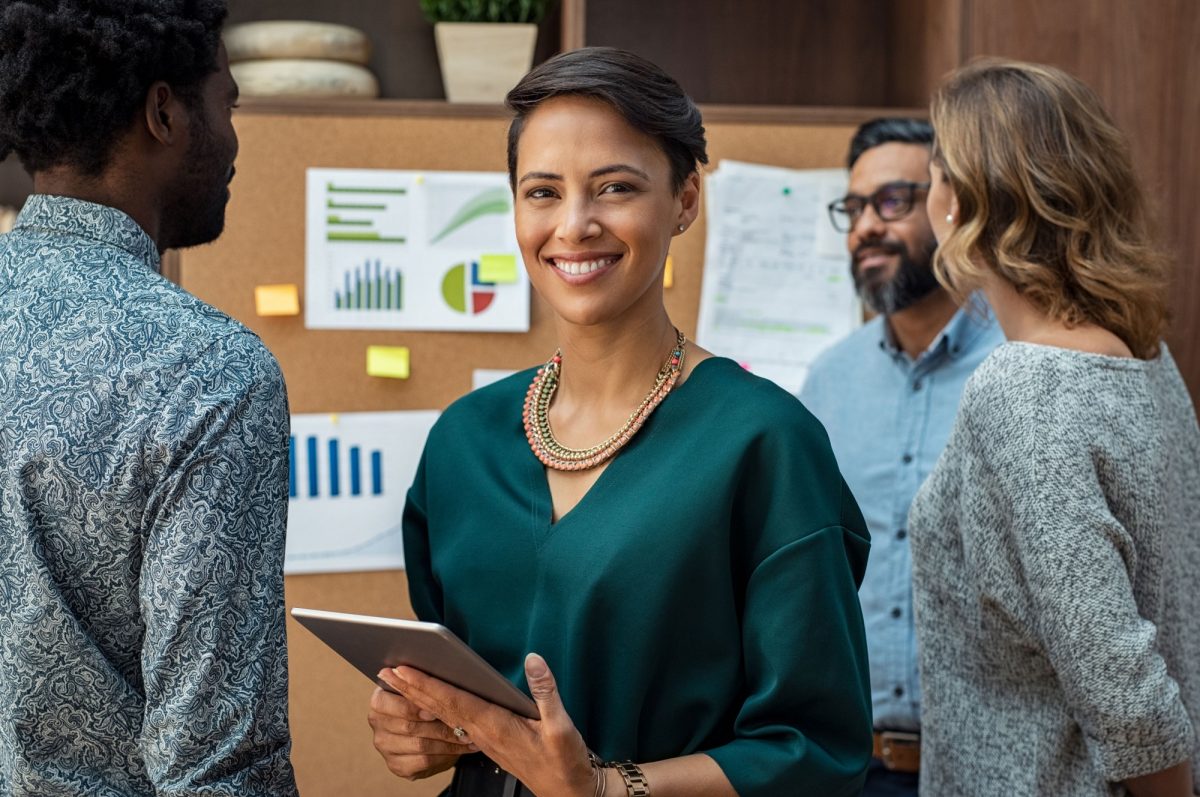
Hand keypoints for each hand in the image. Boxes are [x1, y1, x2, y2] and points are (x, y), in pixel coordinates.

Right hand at [367, 679, 476, 779]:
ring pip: (420, 745)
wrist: (428, 731)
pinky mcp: (397, 766)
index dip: (411, 708)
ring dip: (447, 741)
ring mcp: (385, 747)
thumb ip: (421, 684)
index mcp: (379, 701)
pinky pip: (424, 761)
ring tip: (467, 736)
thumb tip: (430, 677)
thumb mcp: (422, 690)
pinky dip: (445, 756)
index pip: (387, 704)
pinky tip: (460, 749)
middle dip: (439, 726)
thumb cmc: (426, 703)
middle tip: (462, 724)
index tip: (433, 710)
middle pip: (409, 726)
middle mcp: (377, 725)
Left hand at [379, 653, 596, 796]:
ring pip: (442, 714)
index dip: (427, 685)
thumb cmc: (562, 761)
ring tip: (396, 682)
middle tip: (385, 671)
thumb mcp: (561, 725)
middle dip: (411, 689)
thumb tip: (533, 659)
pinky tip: (425, 701)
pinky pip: (452, 722)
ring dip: (417, 698)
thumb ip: (545, 691)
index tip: (404, 670)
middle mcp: (482, 733)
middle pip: (439, 707)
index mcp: (496, 726)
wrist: (564, 790)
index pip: (453, 701)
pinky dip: (434, 707)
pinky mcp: (485, 741)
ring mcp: (481, 739)